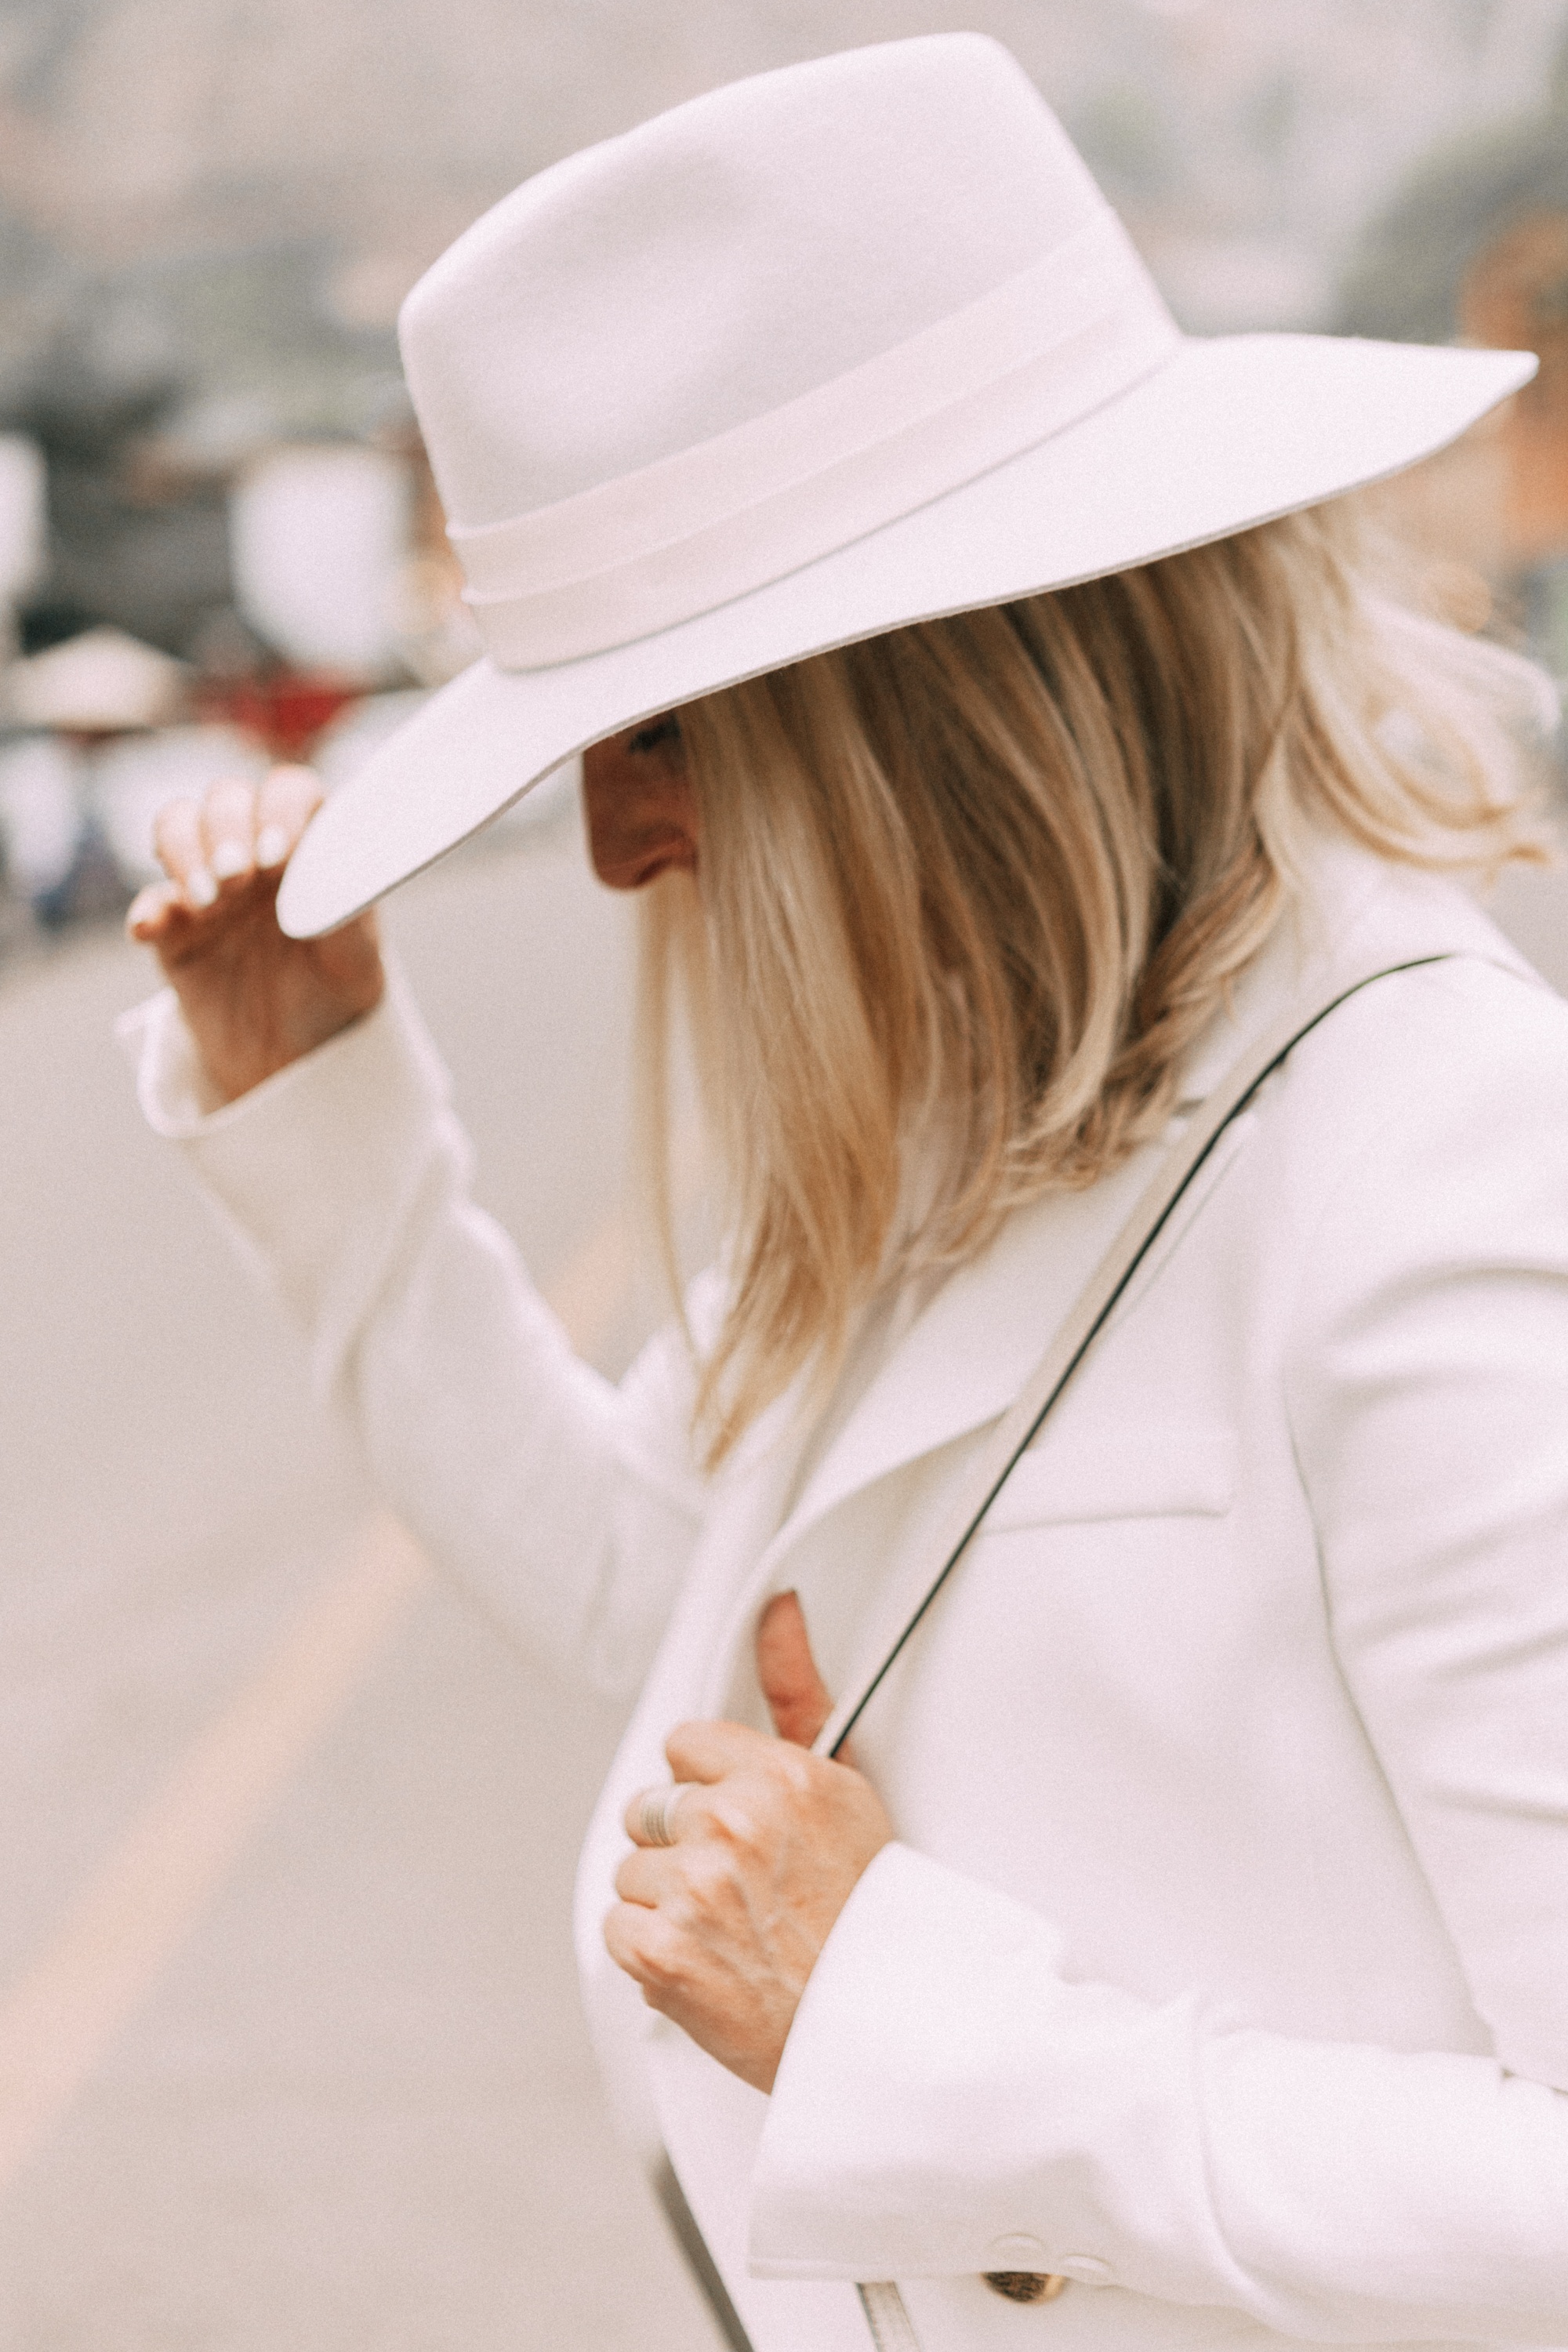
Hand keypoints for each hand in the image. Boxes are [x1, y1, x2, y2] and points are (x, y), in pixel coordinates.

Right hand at [128, 766, 384, 1104]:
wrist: (296, 1060)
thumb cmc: (337, 994)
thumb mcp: (358, 958)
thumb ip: (344, 908)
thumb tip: (325, 872)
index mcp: (309, 845)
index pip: (291, 792)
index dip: (281, 810)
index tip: (279, 855)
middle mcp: (257, 851)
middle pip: (226, 799)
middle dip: (226, 829)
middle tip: (238, 878)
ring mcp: (210, 884)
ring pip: (177, 826)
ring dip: (184, 851)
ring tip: (208, 900)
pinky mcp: (172, 928)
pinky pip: (148, 902)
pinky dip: (147, 909)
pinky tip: (151, 929)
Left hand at [606, 1592, 892, 2092]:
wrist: (879, 2031)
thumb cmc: (868, 1916)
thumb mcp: (849, 1785)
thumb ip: (799, 1691)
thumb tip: (777, 1610)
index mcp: (780, 1777)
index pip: (684, 1748)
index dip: (708, 1792)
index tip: (737, 1828)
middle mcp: (735, 1824)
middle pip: (650, 1811)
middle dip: (683, 1847)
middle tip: (739, 1891)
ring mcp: (695, 1889)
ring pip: (630, 1873)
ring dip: (666, 1905)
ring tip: (729, 1933)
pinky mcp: (663, 1952)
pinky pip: (616, 1931)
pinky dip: (651, 1955)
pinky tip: (705, 1963)